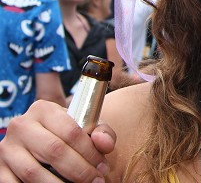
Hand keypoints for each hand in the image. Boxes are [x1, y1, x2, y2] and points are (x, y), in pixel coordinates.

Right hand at [0, 100, 114, 182]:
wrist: (39, 141)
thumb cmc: (66, 134)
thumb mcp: (85, 127)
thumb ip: (100, 132)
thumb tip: (104, 144)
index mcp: (43, 109)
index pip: (71, 131)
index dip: (90, 153)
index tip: (103, 167)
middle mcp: (21, 126)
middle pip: (54, 151)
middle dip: (80, 170)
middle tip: (95, 181)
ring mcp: (7, 148)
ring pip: (34, 172)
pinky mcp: (0, 169)